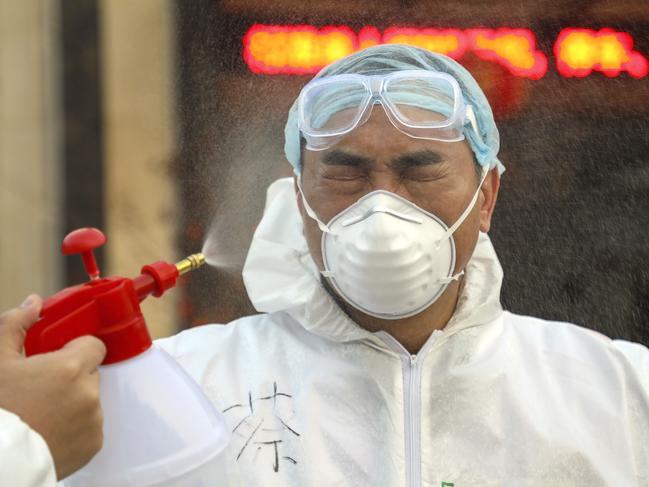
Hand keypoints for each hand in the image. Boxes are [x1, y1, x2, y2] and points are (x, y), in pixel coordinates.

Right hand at [0, 295, 106, 479]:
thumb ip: (16, 326)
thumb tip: (34, 303)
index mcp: (71, 368)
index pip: (94, 346)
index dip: (77, 350)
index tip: (59, 359)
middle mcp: (89, 392)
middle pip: (90, 374)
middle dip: (72, 377)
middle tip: (42, 389)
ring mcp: (94, 420)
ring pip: (90, 400)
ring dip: (74, 402)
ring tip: (43, 413)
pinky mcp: (93, 443)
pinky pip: (91, 426)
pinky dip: (76, 427)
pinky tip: (51, 431)